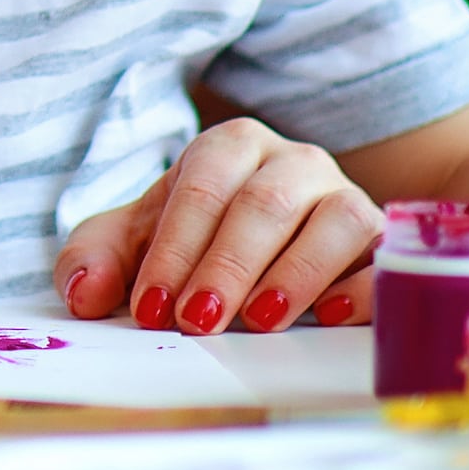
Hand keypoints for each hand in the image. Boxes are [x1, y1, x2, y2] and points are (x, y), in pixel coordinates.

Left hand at [58, 119, 379, 335]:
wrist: (273, 243)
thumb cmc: (198, 239)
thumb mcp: (139, 241)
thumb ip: (97, 258)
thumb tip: (84, 292)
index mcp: (230, 148)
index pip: (202, 190)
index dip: (174, 250)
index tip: (152, 308)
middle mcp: (293, 162)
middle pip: (263, 204)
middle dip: (226, 266)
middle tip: (197, 320)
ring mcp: (344, 197)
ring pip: (333, 221)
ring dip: (295, 274)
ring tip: (259, 321)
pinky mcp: (383, 241)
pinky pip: (385, 256)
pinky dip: (363, 284)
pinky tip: (331, 315)